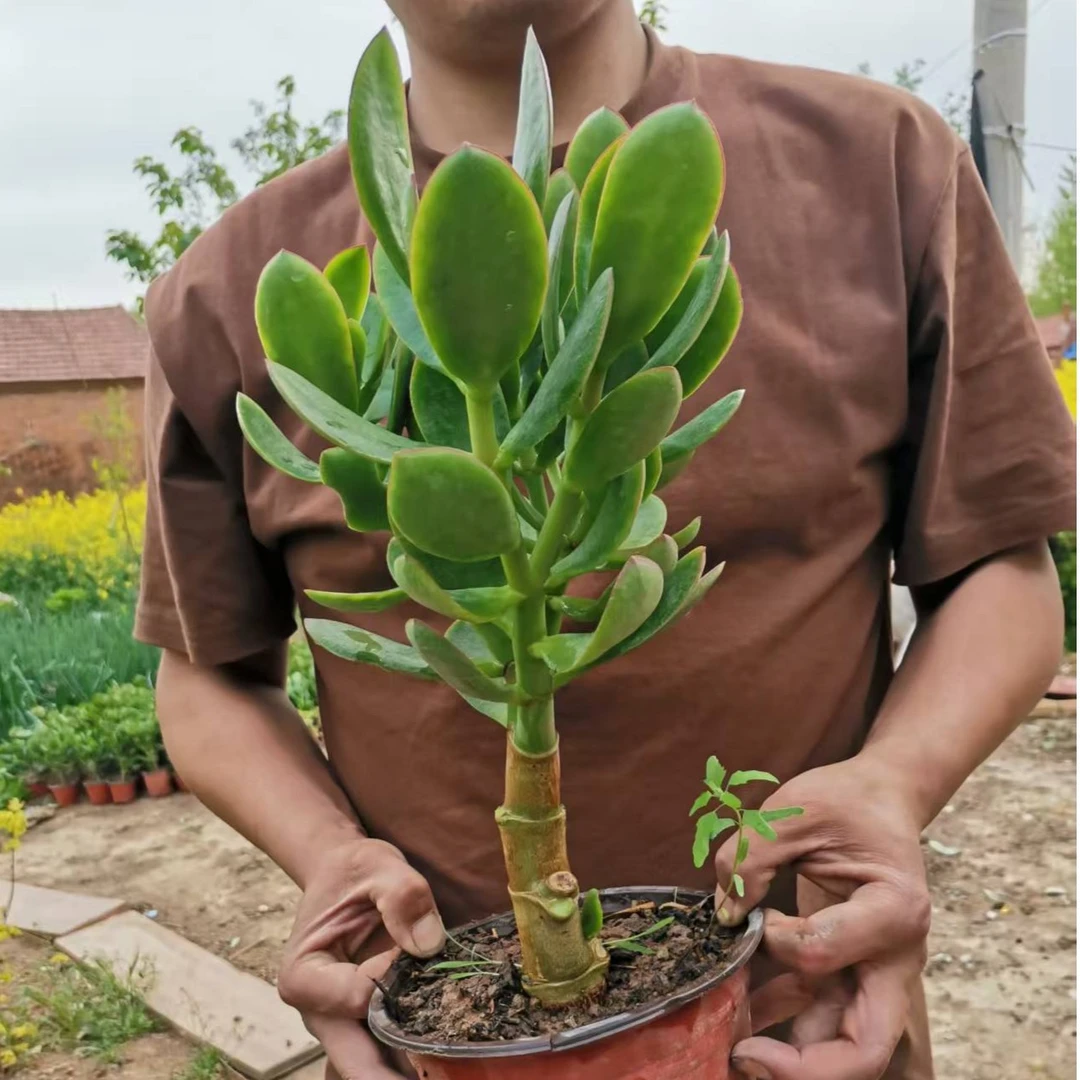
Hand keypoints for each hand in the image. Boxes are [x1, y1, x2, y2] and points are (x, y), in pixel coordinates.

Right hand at [277, 838, 445, 1079]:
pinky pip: (390, 1060)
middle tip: (439, 1076)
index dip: (394, 979)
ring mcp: (344, 1027)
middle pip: (358, 1062)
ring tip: (455, 1070)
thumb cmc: (354, 872)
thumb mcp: (378, 866)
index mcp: (305, 975)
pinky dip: (415, 1065)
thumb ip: (403, 895)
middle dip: (394, 1077)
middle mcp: (319, 1013)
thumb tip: (430, 944)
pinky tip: (450, 1063)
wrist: (345, 878)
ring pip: (374, 1069)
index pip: (357, 998)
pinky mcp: (369, 1028)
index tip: (417, 952)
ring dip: (410, 1072)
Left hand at [714, 758, 930, 1079]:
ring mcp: (878, 971)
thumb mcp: (796, 809)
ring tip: (726, 1046)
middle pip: (866, 1046)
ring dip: (788, 1057)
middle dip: (806, 1067)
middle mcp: (896, 956)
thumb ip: (753, 853)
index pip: (823, 954)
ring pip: (846, 1045)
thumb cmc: (847, 800)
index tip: (756, 914)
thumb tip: (723, 911)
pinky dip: (781, 1025)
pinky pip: (820, 1016)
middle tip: (745, 1056)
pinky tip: (736, 1018)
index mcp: (894, 909)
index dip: (774, 941)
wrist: (881, 798)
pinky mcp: (853, 972)